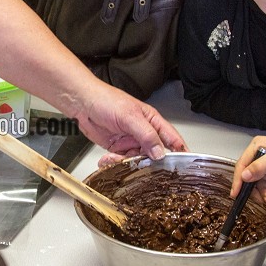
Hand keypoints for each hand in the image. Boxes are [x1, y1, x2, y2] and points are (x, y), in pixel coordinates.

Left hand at [71, 81, 185, 158]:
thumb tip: (160, 152)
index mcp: (152, 121)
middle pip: (154, 154)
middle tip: (140, 166)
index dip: (179, 152)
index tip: (183, 165)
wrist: (82, 103)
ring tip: (116, 159)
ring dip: (127, 163)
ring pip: (137, 160)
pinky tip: (108, 160)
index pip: (171, 138)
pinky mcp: (117, 148)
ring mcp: (130, 141)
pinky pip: (121, 161)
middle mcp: (143, 132)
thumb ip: (146, 135)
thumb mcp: (130, 116)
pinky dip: (114, 163)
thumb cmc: (106, 99)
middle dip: (147, 162)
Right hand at [232, 137, 265, 206]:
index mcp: (256, 147)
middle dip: (256, 190)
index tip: (236, 193)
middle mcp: (257, 157)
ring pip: (258, 184)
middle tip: (264, 199)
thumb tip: (244, 176)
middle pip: (249, 177)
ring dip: (265, 194)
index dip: (238, 180)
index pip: (242, 165)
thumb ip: (260, 166)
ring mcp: (263, 167)